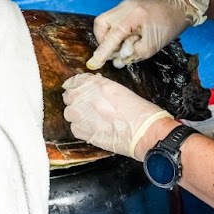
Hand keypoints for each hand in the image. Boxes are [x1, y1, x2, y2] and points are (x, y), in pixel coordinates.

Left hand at [62, 73, 177, 159]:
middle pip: (69, 96)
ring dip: (77, 115)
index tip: (74, 89)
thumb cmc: (140, 112)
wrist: (145, 131)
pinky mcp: (83, 132)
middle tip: (85, 106)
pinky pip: (74, 128)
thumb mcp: (121, 91)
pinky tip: (92, 129)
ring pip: (69, 113)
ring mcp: (82, 115)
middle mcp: (86, 97)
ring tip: (90, 119)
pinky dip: (80, 128)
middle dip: (75, 100)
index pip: (76, 81)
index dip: (74, 85)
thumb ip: (103, 88)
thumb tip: (94, 89)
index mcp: (97, 84)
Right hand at [86, 0, 210, 69]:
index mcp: (133, 16)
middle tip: (112, 52)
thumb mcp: (153, 46)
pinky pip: (113, 18)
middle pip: (101, 24)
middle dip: (103, 41)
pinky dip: (115, 30)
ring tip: (121, 45)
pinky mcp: (128, 5)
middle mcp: (125, 7)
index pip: (112, 36)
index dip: (102, 51)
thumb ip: (133, 53)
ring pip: (105, 20)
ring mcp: (125, 4)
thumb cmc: (170, 26)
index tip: (94, 63)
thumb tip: (117, 59)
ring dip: (108, 35)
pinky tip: (125, 37)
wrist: (180, 5)